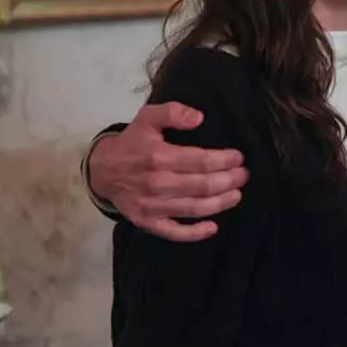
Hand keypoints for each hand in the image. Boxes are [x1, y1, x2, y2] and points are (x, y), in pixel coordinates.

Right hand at [89, 102, 248, 241]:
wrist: (102, 170)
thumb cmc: (132, 143)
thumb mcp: (148, 117)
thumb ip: (172, 112)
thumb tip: (199, 118)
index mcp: (158, 157)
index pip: (201, 161)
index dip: (225, 160)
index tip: (239, 157)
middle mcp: (156, 183)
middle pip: (202, 185)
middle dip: (229, 180)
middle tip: (244, 175)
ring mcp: (151, 206)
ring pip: (193, 208)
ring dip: (220, 203)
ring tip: (237, 195)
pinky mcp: (147, 222)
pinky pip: (173, 232)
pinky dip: (194, 233)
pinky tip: (213, 228)